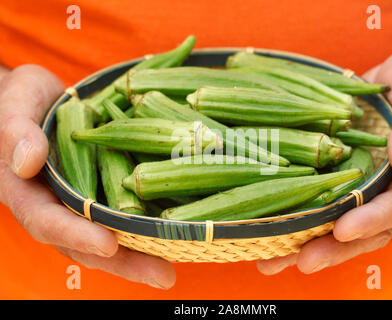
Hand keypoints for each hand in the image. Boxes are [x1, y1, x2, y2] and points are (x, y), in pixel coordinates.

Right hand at [0, 65, 175, 288]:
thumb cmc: (23, 102)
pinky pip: (126, 213)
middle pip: (87, 244)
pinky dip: (148, 227)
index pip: (47, 221)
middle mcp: (59, 206)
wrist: (45, 101)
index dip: (76, 235)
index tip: (108, 244)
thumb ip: (15, 132)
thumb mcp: (14, 107)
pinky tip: (177, 235)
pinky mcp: (107, 191)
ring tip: (172, 271)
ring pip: (111, 236)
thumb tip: (27, 163)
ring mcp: (86, 202)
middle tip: (162, 276)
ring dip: (142, 255)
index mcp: (29, 194)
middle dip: (124, 262)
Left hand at [257, 39, 391, 274]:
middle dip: (335, 247)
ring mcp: (365, 181)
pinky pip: (320, 195)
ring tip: (272, 261)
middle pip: (367, 227)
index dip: (372, 220)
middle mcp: (391, 185)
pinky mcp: (341, 172)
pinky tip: (269, 227)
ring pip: (339, 219)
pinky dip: (298, 213)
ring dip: (308, 241)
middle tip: (303, 261)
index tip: (342, 229)